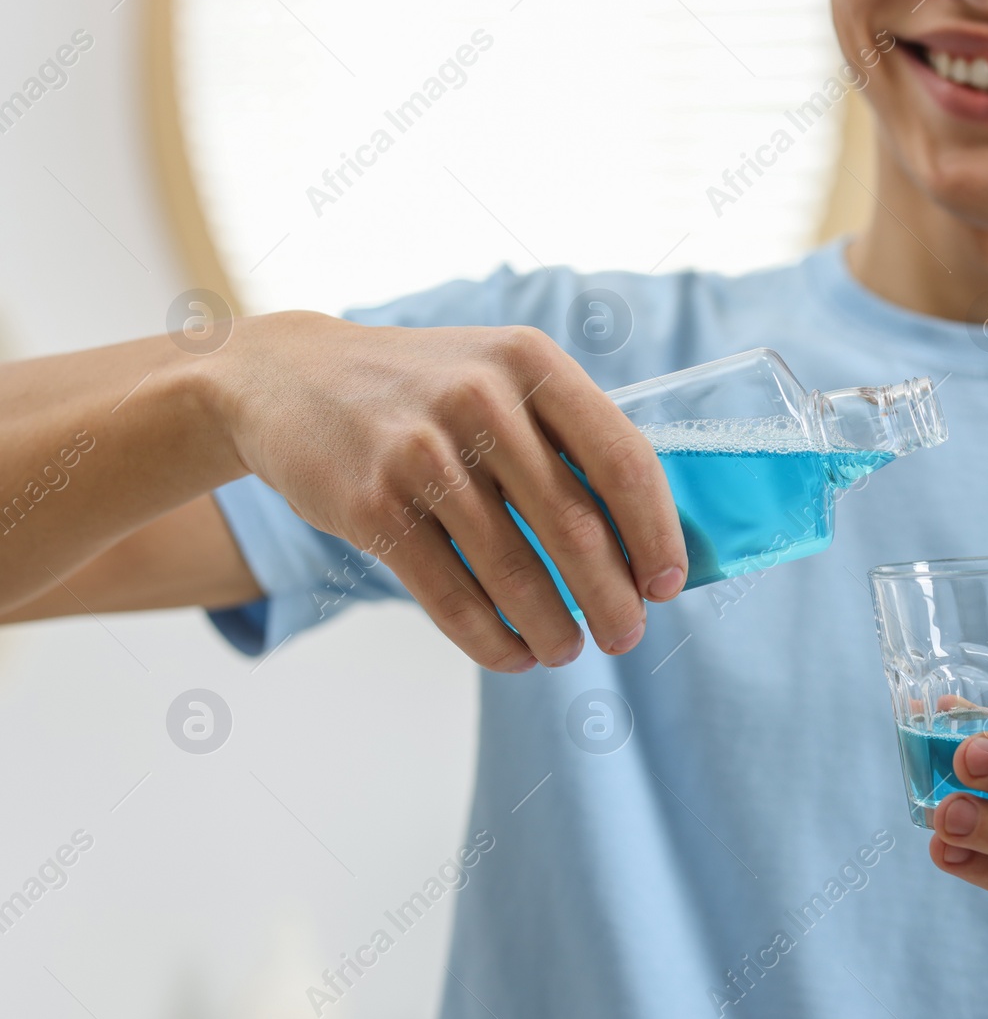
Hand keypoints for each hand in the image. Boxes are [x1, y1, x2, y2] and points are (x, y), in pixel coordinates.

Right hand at [210, 311, 686, 671]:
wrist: (287, 377)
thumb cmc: (423, 390)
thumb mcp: (498, 374)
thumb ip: (564, 435)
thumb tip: (640, 539)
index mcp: (531, 363)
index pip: (623, 459)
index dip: (655, 533)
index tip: (668, 584)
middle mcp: (481, 400)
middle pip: (574, 526)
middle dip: (613, 597)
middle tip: (627, 634)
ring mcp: (421, 452)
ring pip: (513, 571)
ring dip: (553, 628)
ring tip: (568, 651)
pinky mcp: (371, 504)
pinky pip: (449, 595)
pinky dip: (490, 639)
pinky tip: (513, 655)